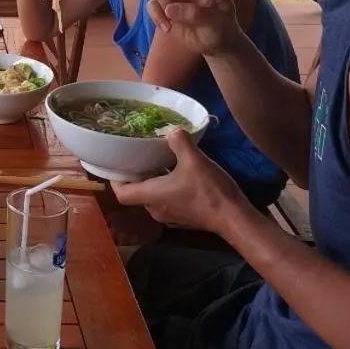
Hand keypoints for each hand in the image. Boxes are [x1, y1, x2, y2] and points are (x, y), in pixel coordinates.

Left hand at [111, 128, 243, 232]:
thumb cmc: (209, 191)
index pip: (122, 193)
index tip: (118, 165)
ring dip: (153, 180)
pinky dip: (166, 187)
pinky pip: (166, 200)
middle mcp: (156, 209)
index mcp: (152, 197)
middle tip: (139, 156)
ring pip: (153, 196)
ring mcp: (169, 216)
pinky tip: (177, 172)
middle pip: (137, 193)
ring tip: (158, 160)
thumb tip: (172, 130)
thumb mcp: (194, 160)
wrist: (233, 218)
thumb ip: (180, 142)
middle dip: (137, 176)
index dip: (116, 180)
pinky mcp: (182, 217)